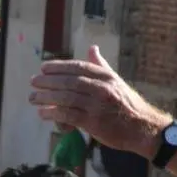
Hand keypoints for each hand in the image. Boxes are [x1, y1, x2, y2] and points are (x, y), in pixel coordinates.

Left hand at [28, 45, 170, 159]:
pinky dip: (53, 113)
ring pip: (66, 98)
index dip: (58, 66)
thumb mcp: (116, 81)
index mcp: (106, 76)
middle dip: (48, 81)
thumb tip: (92, 48)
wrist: (143, 128)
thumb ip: (101, 66)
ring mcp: (98, 105)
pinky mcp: (94, 122)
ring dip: (46, 98)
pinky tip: (42, 113)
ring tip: (32, 98)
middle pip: (69, 81)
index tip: (43, 68)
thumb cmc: (127, 105)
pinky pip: (68, 115)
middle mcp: (102, 88)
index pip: (78, 67)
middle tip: (33, 82)